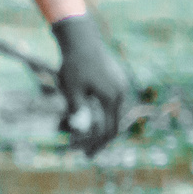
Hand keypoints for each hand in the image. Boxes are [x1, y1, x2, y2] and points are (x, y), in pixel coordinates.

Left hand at [50, 15, 131, 156]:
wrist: (81, 38)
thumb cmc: (73, 64)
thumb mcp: (71, 89)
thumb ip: (78, 110)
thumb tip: (81, 131)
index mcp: (112, 97)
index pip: (108, 130)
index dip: (96, 144)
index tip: (84, 155)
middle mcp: (120, 92)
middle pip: (114, 124)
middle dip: (100, 140)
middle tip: (87, 153)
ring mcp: (120, 85)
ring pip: (114, 114)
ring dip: (102, 127)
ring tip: (89, 139)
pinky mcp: (116, 80)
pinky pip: (111, 103)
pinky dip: (103, 115)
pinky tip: (93, 120)